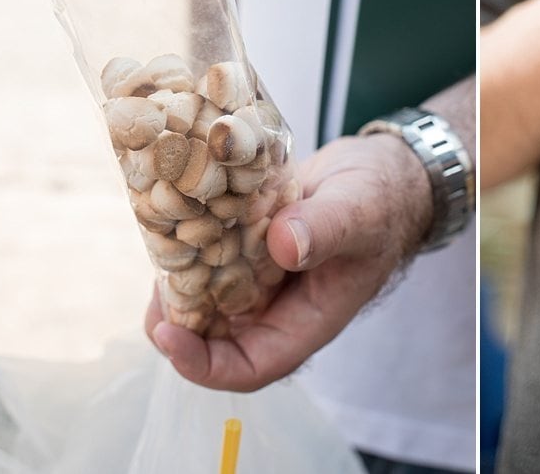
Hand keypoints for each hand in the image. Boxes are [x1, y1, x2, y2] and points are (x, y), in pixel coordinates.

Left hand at [145, 133, 432, 390]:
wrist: (379, 172)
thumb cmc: (382, 200)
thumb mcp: (359, 210)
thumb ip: (327, 229)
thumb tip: (284, 245)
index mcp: (308, 320)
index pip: (250, 366)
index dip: (203, 364)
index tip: (169, 334)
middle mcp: (278, 307)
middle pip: (215, 338)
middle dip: (177, 320)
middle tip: (157, 282)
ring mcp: (261, 278)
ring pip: (206, 297)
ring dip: (178, 279)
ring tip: (163, 243)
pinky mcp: (249, 247)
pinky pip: (210, 258)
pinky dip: (190, 243)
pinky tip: (179, 213)